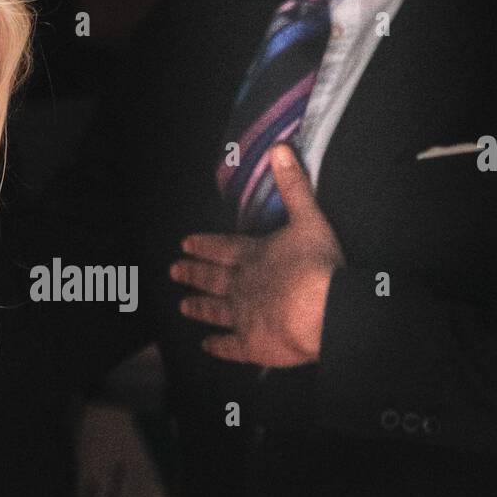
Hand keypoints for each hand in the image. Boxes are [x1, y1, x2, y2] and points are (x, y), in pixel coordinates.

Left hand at [171, 144, 342, 366]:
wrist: (322, 311)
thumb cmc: (317, 265)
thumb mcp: (309, 218)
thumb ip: (293, 186)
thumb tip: (279, 149)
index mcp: (253, 256)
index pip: (222, 248)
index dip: (204, 246)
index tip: (185, 245)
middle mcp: (241, 286)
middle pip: (212, 279)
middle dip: (193, 274)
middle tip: (173, 271)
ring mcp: (243, 317)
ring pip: (215, 311)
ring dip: (199, 308)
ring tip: (183, 306)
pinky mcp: (252, 345)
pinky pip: (229, 347)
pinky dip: (217, 346)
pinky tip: (206, 345)